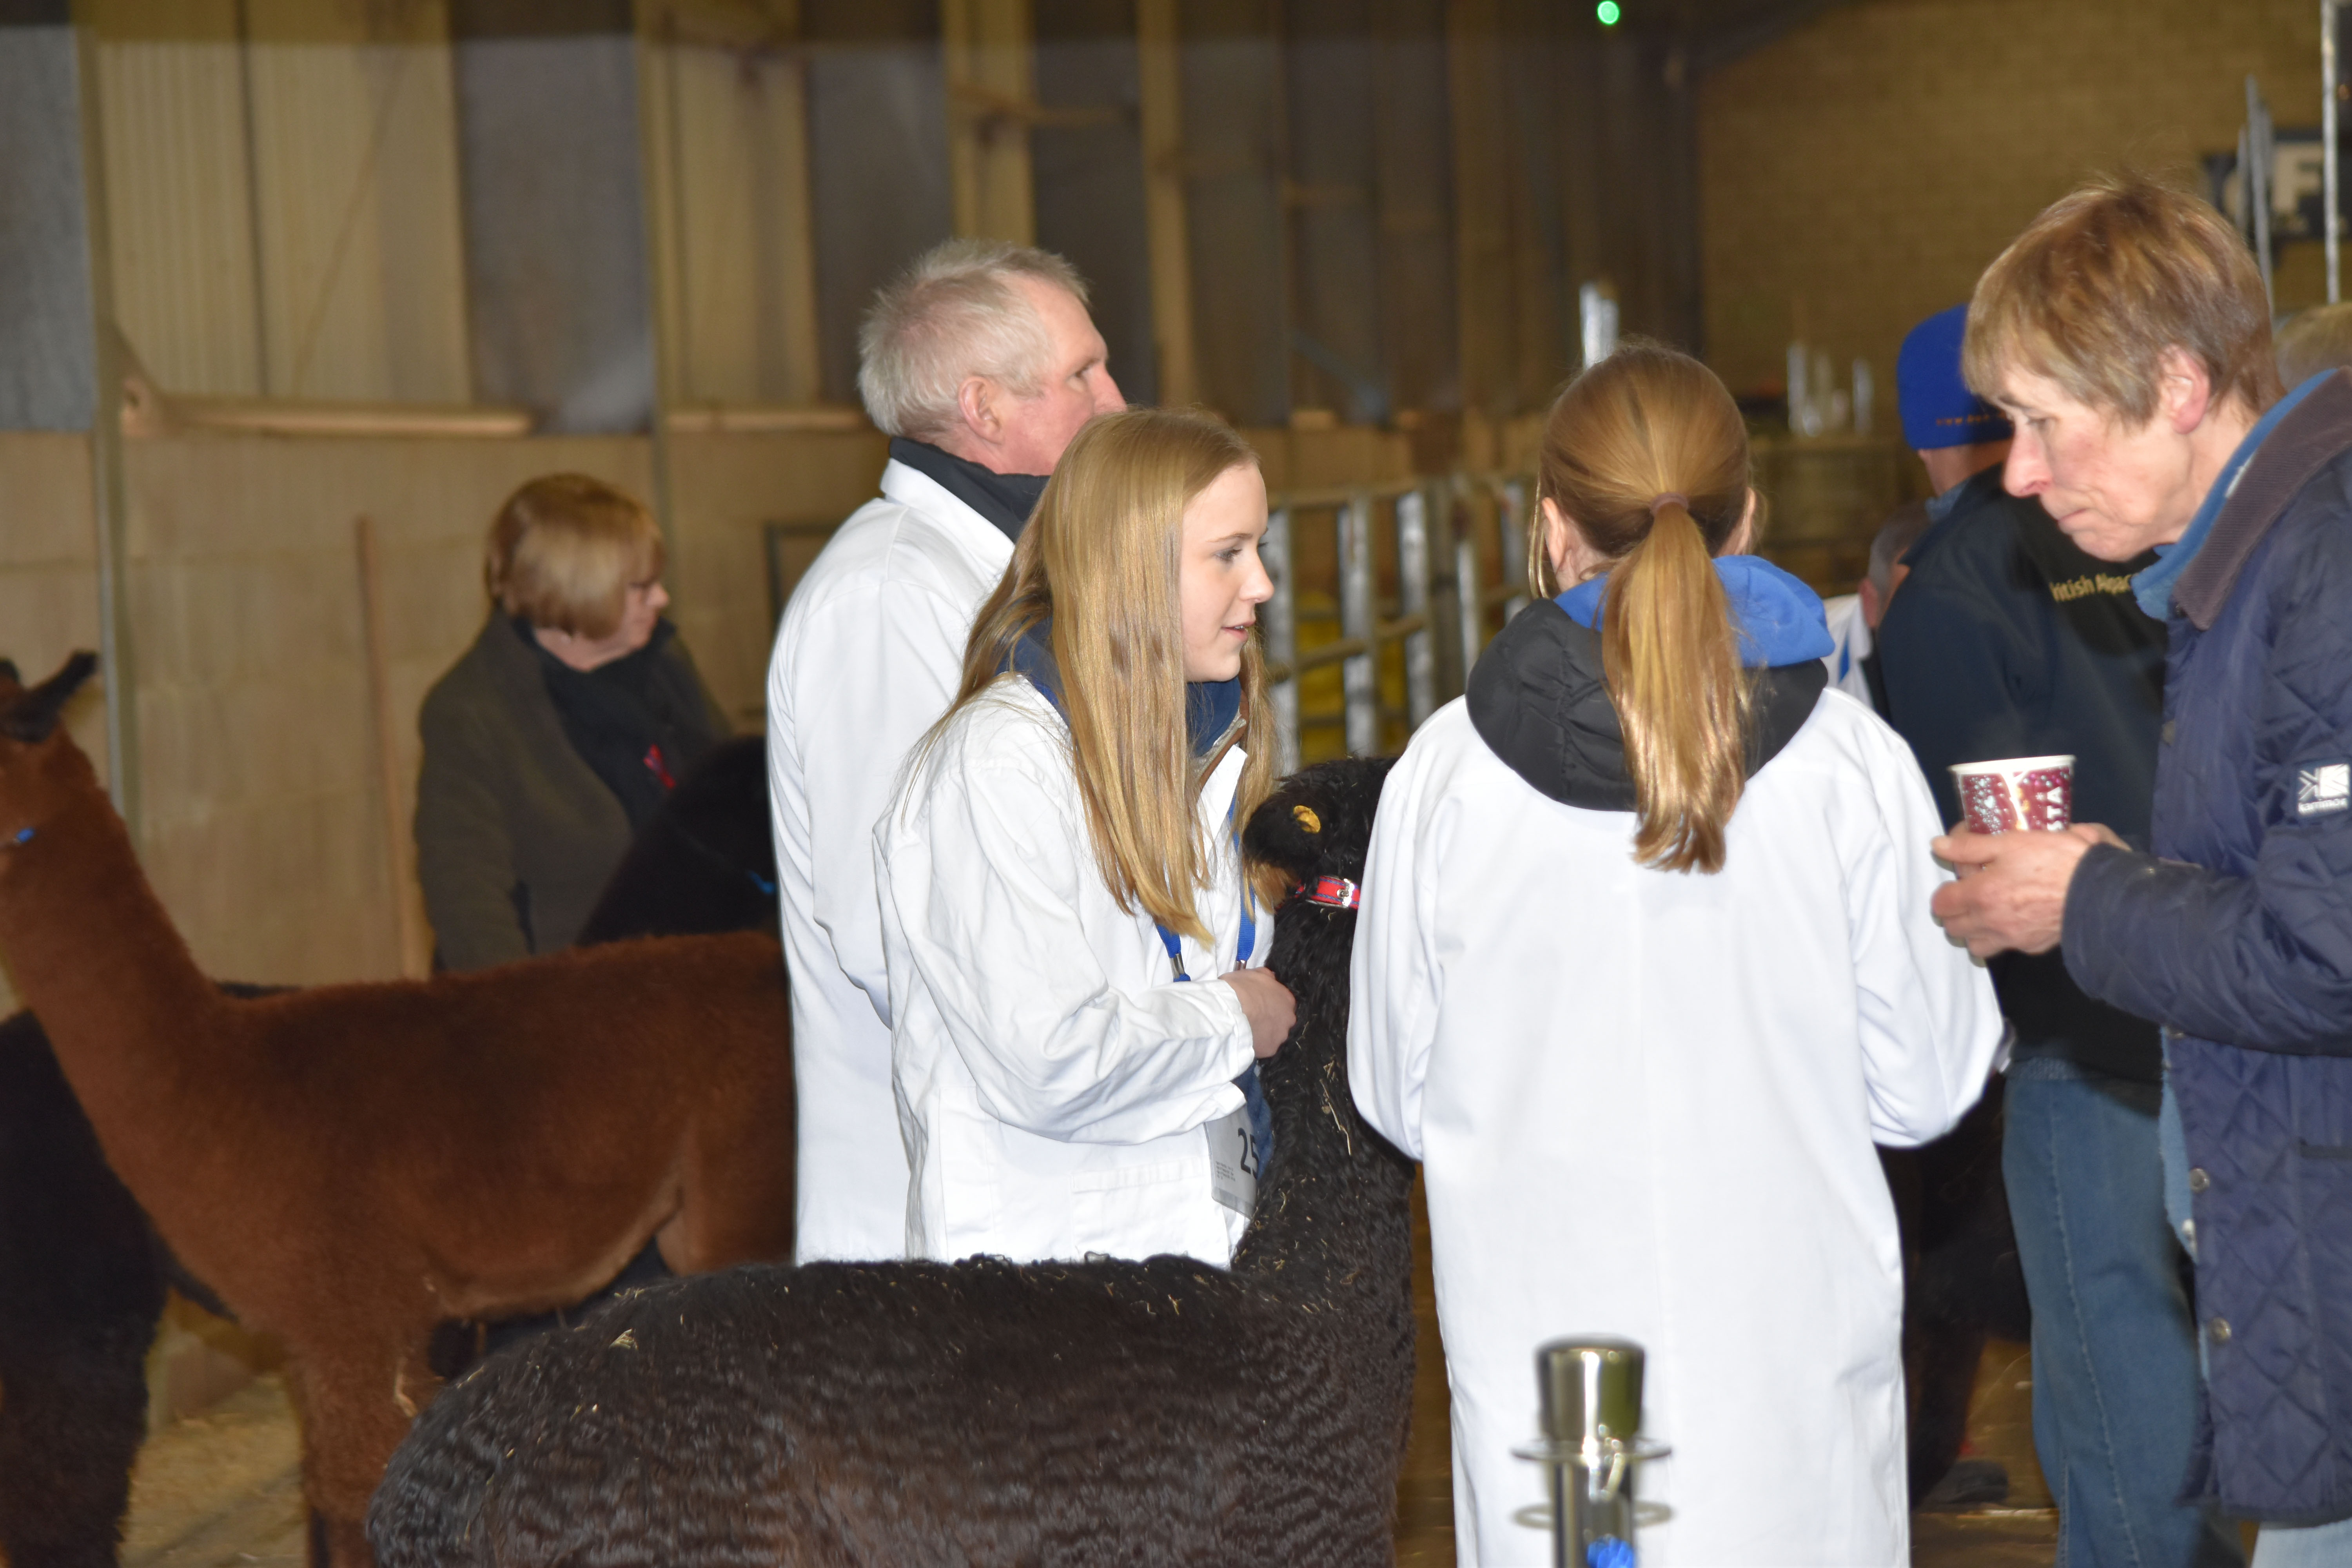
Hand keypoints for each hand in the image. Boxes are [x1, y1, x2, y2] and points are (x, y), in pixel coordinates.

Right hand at [1223, 966, 1295, 1059]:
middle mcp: (1289, 1018)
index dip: (1270, 1005)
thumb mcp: (1253, 974)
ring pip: (1273, 1036)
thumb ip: (1265, 977)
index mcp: (1287, 998)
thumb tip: (1271, 978)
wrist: (1231, 1010)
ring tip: (1248, 1031)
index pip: (1283, 1003)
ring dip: (1264, 1034)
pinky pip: (1264, 1048)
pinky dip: (1256, 1045)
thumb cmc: (1241, 989)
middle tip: (1254, 1020)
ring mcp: (1281, 1035)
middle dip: (1269, 1021)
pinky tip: (1245, 1041)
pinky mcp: (1271, 1049)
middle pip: (1281, 1021)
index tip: (1259, 1006)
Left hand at [1927, 823, 2117, 958]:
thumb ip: (1970, 846)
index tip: (1959, 878)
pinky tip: (2015, 918)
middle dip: (1955, 912)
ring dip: (1975, 930)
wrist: (2099, 891)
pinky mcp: (2033, 946)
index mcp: (1981, 895)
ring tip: (1989, 910)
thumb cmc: (2056, 861)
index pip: (1941, 903)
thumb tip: (1939, 846)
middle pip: (1953, 928)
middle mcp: (1992, 922)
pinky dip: (2003, 937)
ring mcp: (2012, 938)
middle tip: (1971, 893)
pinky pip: (2006, 947)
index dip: (1945, 890)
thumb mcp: (2011, 842)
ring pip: (1976, 945)